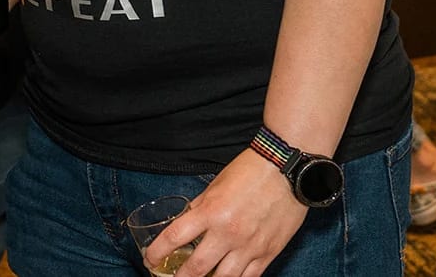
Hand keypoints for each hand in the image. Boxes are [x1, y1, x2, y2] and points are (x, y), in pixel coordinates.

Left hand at [144, 149, 308, 276]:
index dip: (157, 253)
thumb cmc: (249, 172)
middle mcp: (228, 233)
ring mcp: (250, 246)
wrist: (287, 169)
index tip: (149, 259)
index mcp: (210, 212)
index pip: (175, 238)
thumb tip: (186, 222)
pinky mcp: (269, 253)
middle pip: (197, 269)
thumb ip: (200, 207)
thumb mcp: (215, 186)